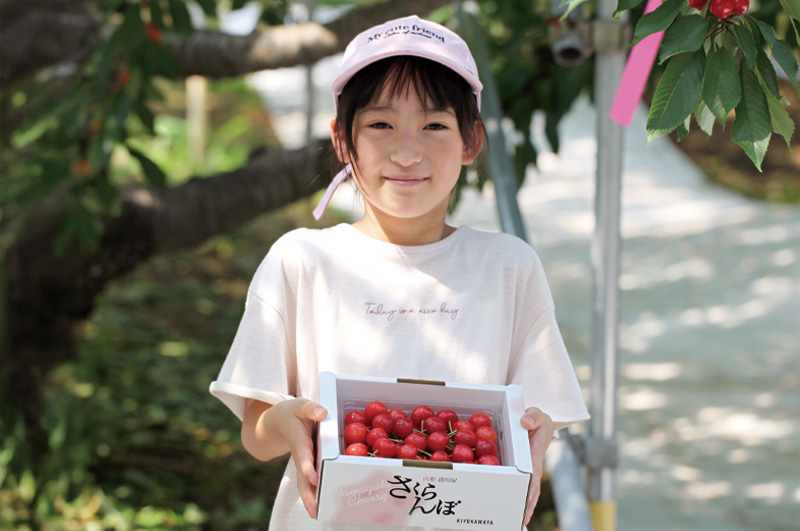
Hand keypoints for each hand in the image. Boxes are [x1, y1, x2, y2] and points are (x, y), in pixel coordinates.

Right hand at [272, 398, 327, 517]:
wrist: (277, 422)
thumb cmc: (292, 413)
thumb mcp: (299, 405)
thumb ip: (309, 408)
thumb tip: (321, 412)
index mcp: (299, 440)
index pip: (303, 454)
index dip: (307, 465)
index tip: (312, 477)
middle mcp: (299, 455)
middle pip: (301, 477)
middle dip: (307, 493)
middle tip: (313, 509)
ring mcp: (301, 463)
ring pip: (303, 483)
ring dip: (309, 498)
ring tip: (316, 514)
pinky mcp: (306, 466)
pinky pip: (308, 482)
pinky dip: (312, 494)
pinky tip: (320, 507)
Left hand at [520, 407, 554, 525]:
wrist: (536, 421)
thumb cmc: (538, 419)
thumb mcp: (538, 414)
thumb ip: (533, 416)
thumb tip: (525, 423)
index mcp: (535, 456)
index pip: (533, 477)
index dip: (529, 491)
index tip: (525, 504)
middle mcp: (531, 466)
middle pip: (529, 490)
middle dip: (525, 505)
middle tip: (518, 521)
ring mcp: (525, 468)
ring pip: (522, 489)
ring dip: (518, 503)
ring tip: (511, 520)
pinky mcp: (518, 467)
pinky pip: (513, 480)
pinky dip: (509, 491)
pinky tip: (501, 502)